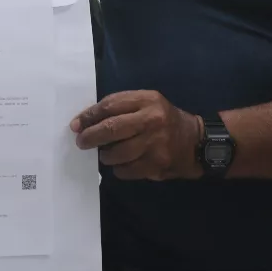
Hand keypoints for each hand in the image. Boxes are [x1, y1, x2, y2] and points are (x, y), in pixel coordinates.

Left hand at [71, 90, 202, 180]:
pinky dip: (118, 169)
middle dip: (91, 137)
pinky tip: (122, 164)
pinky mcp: (156, 164)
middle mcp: (152, 120)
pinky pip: (126, 170)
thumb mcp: (147, 103)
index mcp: (148, 100)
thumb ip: (121, 107)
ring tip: (104, 154)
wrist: (195, 142)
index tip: (76, 124)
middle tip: (81, 142)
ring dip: (105, 156)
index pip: (110, 105)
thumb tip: (86, 121)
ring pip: (117, 153)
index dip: (89, 116)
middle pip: (111, 128)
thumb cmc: (164, 120)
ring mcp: (155, 144)